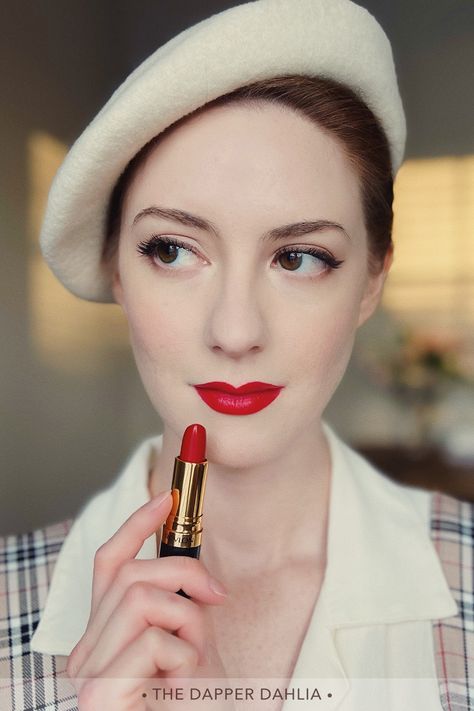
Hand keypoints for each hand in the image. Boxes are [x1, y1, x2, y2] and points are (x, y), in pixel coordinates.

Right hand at [66, 490, 230, 709]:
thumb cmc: (194, 705)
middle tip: (215, 600)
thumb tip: (189, 555)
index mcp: (104, 636)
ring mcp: (89, 675)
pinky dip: (184, 654)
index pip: (107, 564)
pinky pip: (153, 639)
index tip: (166, 497)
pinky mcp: (101, 692)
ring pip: (142, 597)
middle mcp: (86, 653)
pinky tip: (184, 682)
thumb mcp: (190, 641)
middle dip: (185, 575)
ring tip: (194, 656)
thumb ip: (179, 603)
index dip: (135, 525)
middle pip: (131, 573)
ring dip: (187, 619)